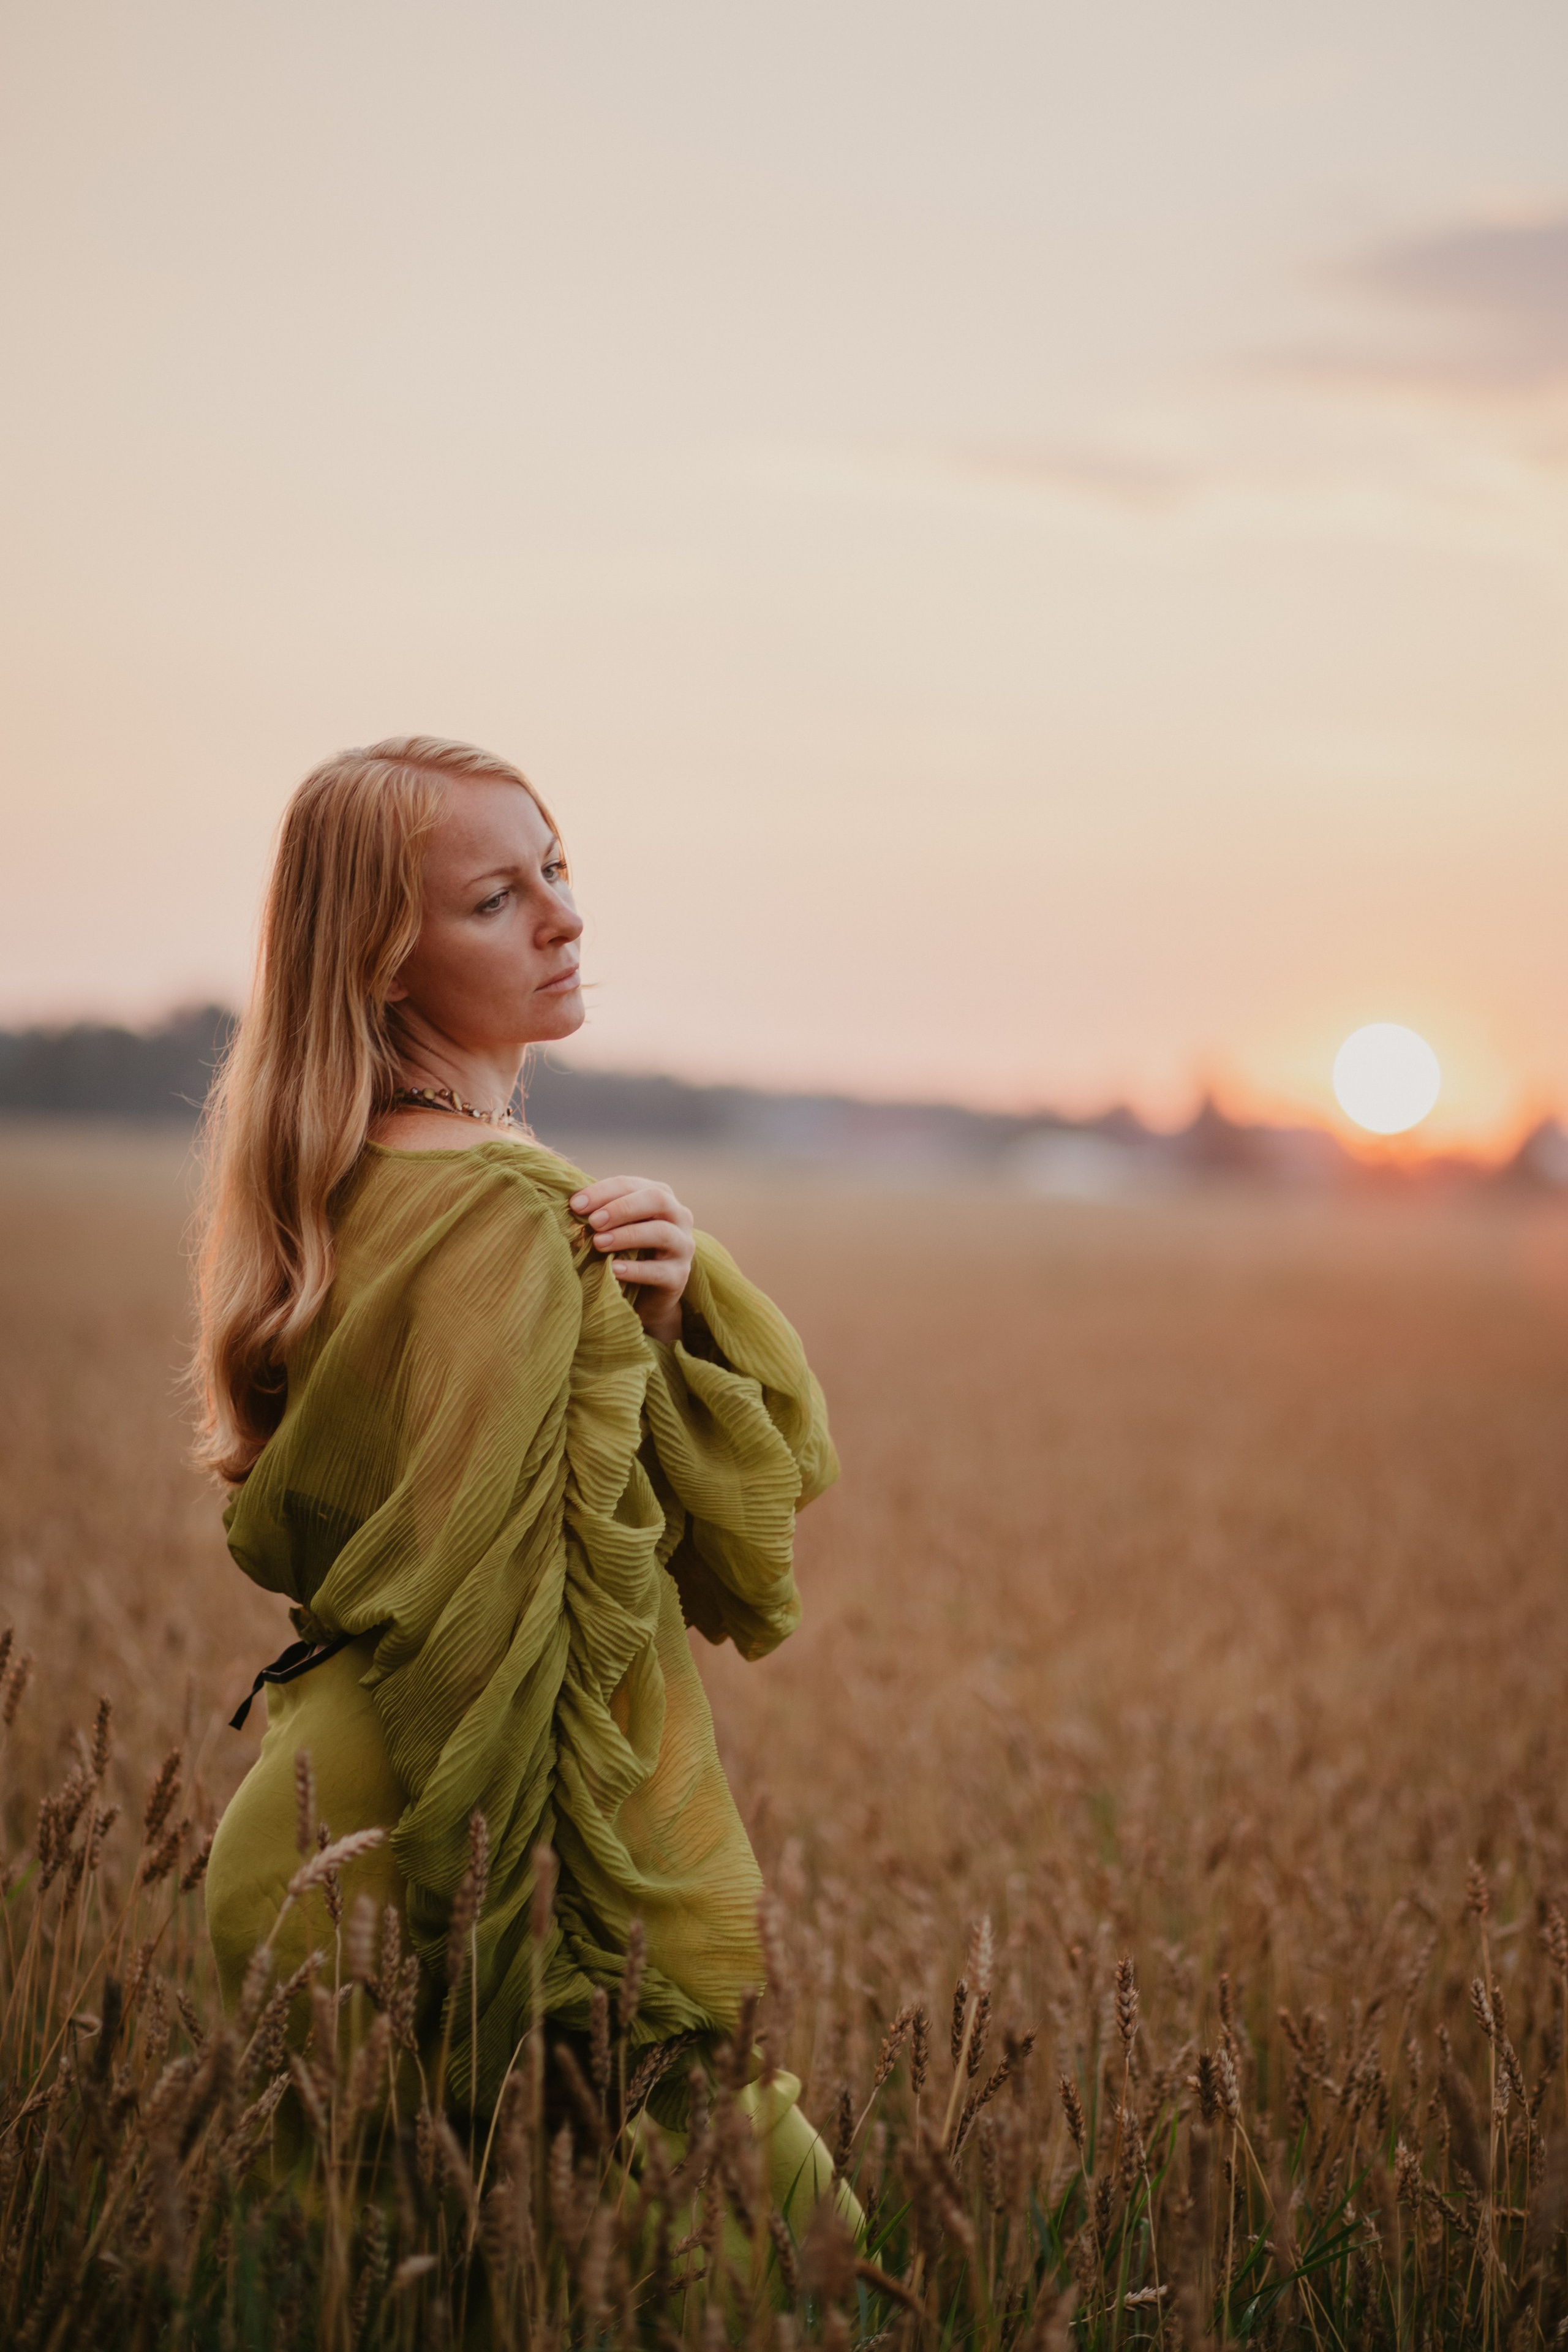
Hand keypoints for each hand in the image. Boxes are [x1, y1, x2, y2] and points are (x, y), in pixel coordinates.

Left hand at [569, 1174, 694, 1346]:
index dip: (603, 1191)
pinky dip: (635, 1269)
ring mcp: (683, 1246)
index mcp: (660, 1196)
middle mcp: (678, 1216)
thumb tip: (571, 1206)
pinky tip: (614, 1269)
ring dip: (627, 1235)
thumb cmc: (625, 1252)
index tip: (576, 1204)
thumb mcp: (614, 1228)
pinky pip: (659, 1271)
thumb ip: (600, 1214)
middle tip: (593, 1222)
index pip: (632, 1184)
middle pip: (656, 1200)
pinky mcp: (680, 1277)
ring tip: (599, 1243)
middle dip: (621, 1208)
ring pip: (661, 1232)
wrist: (646, 1296)